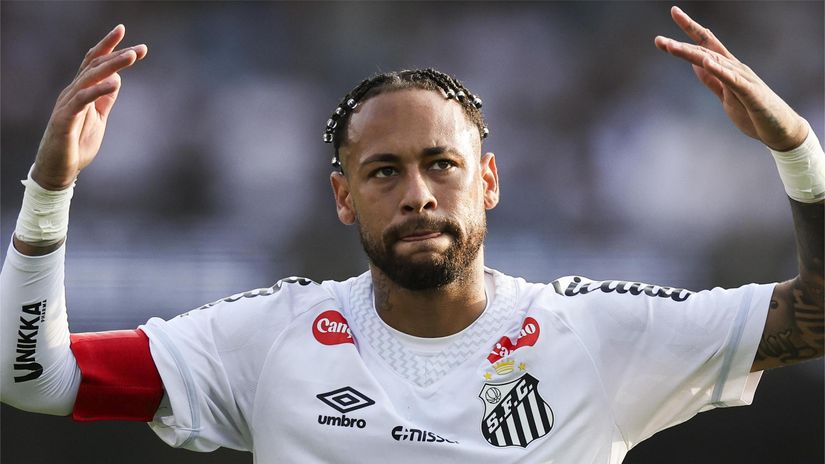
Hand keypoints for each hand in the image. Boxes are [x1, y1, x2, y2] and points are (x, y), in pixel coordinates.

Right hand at [32, 25, 146, 189]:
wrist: (59, 169)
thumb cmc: (77, 143)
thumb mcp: (98, 117)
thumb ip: (105, 99)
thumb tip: (116, 80)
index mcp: (81, 91)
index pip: (95, 63)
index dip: (110, 48)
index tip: (132, 39)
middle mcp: (72, 92)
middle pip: (94, 65)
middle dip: (117, 54)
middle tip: (140, 48)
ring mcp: (67, 104)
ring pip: (89, 77)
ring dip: (112, 65)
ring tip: (131, 56)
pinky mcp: (65, 119)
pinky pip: (82, 100)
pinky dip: (98, 89)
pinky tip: (114, 83)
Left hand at [654, 6, 806, 151]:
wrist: (781, 130)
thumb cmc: (753, 112)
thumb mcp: (725, 94)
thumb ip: (711, 79)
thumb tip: (696, 65)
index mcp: (728, 69)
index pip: (705, 45)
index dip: (689, 31)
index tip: (670, 20)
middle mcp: (735, 69)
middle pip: (705, 51)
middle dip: (681, 44)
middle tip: (658, 40)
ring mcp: (744, 80)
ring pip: (714, 62)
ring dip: (692, 54)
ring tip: (672, 47)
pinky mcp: (751, 94)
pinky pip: (733, 81)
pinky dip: (720, 70)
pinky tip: (707, 62)